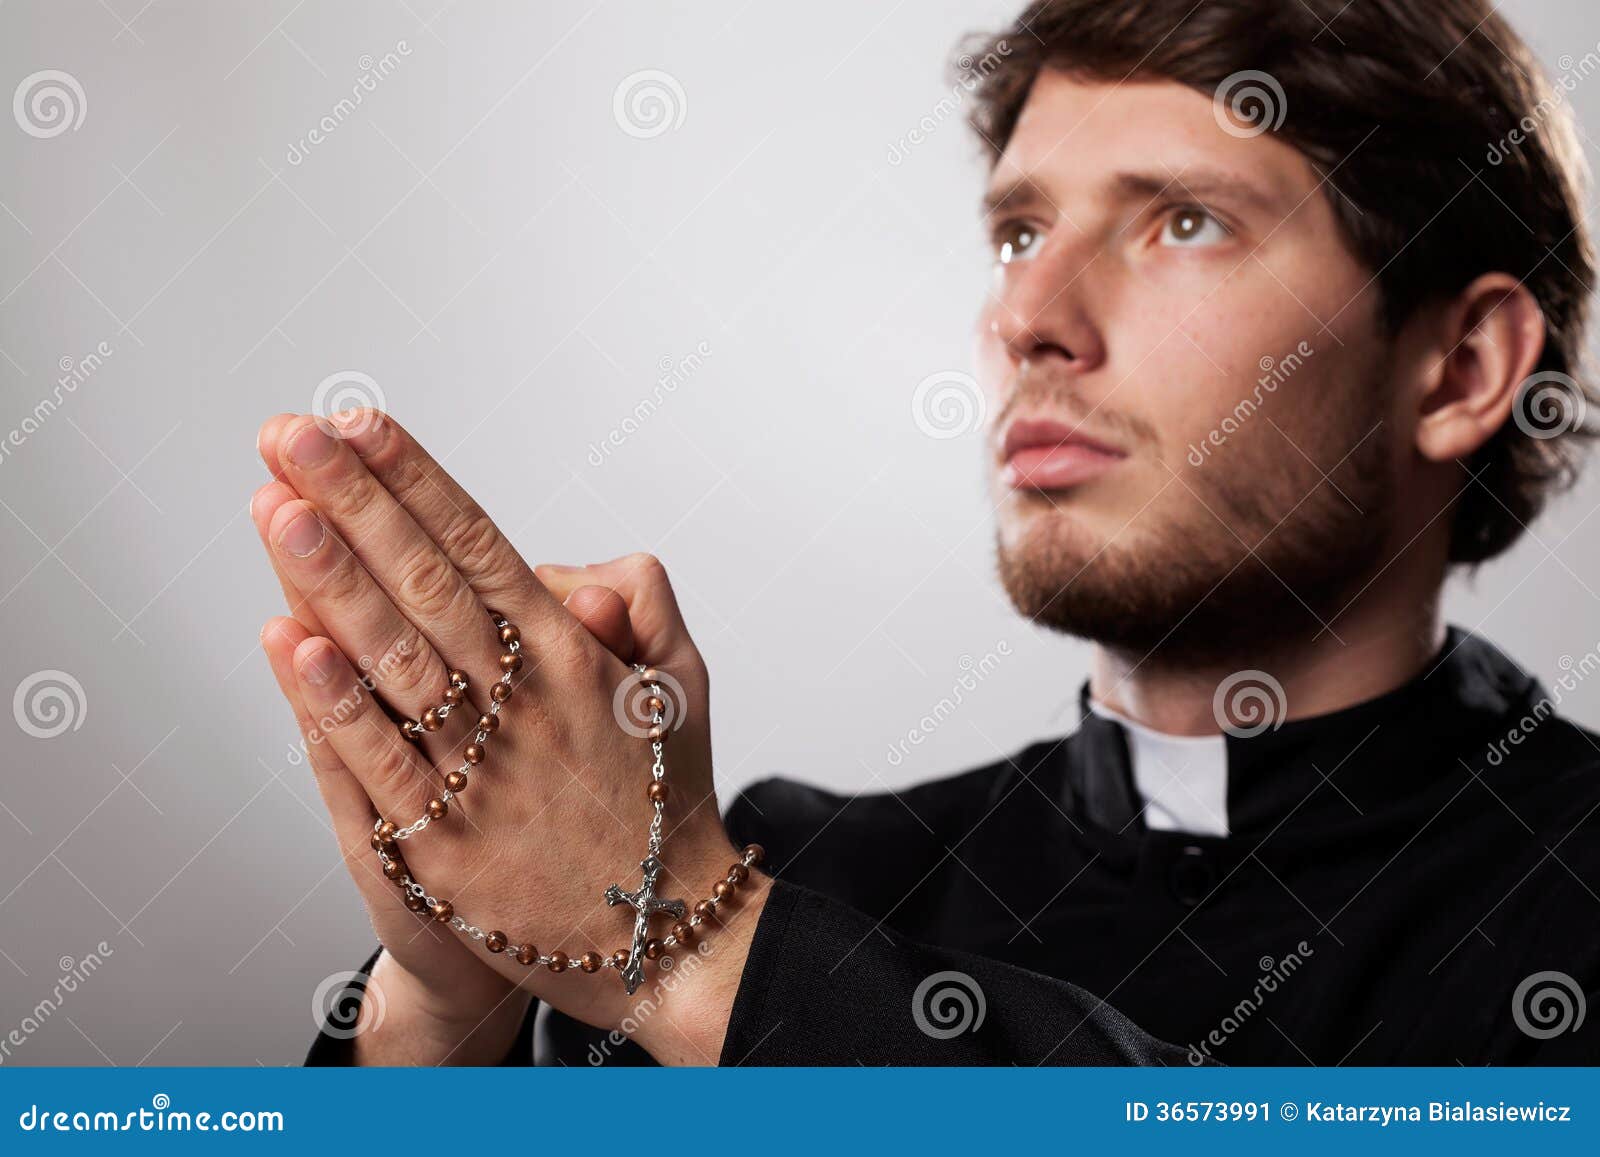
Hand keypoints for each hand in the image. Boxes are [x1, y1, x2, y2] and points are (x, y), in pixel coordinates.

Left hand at [252, 410, 768, 1063]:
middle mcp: (523, 700)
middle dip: (353, 501)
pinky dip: (334, 703)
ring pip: (395, 659)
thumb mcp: (681, 682)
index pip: (479, 544)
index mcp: (574, 653)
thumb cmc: (662, 797)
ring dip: (330, 580)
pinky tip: (289, 644)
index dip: (415, 480)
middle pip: (426, 582)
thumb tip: (569, 570)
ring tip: (277, 509)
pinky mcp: (441, 843)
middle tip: (289, 436)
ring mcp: (480, 770)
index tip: (359, 423)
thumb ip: (640, 599)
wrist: (662, 931)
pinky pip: (380, 762)